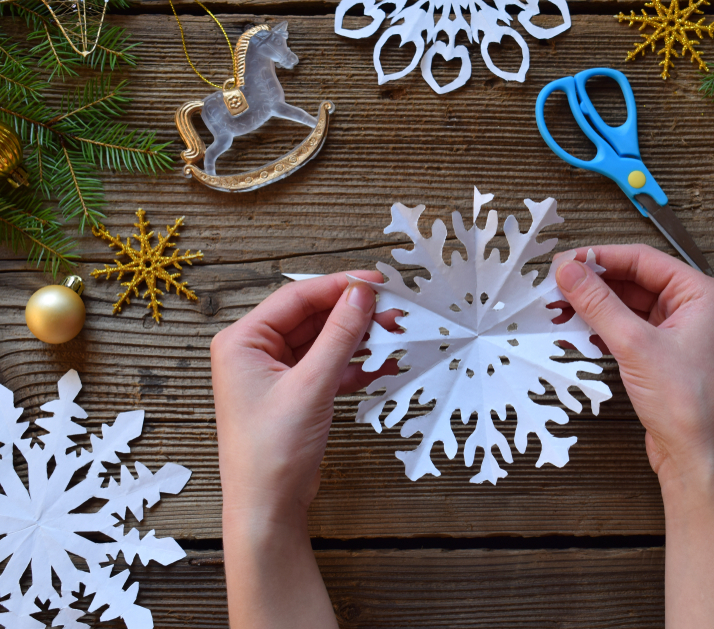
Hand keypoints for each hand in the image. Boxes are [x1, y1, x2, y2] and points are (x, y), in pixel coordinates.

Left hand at [212, 271, 395, 521]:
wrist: (267, 508)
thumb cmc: (271, 452)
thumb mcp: (311, 386)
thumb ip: (339, 335)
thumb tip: (362, 295)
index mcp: (242, 341)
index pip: (297, 298)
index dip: (339, 286)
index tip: (376, 281)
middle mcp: (254, 352)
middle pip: (312, 317)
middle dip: (353, 315)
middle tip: (392, 310)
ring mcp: (275, 374)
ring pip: (324, 342)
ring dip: (358, 339)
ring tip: (395, 334)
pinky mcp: (294, 394)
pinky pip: (328, 367)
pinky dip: (354, 365)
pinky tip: (383, 364)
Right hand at [554, 244, 713, 482]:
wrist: (697, 457)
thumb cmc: (687, 405)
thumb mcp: (635, 345)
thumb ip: (599, 304)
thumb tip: (570, 271)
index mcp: (699, 294)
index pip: (642, 260)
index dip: (600, 258)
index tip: (565, 262)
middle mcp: (691, 309)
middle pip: (632, 281)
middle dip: (593, 284)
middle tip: (555, 286)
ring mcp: (676, 333)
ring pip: (626, 306)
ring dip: (593, 307)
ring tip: (558, 308)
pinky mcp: (660, 355)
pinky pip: (626, 329)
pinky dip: (601, 328)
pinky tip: (576, 331)